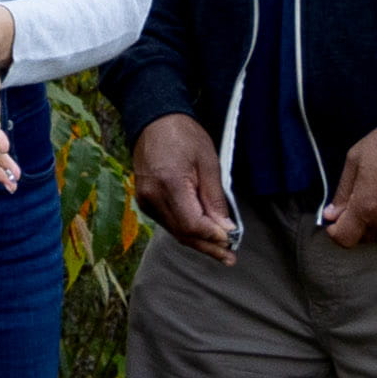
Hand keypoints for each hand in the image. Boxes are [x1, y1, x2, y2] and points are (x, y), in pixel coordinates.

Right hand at [127, 111, 240, 258]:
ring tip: (221, 250)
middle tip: (230, 257)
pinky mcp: (144, 201)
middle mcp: (152, 197)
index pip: (191, 224)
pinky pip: (168, 222)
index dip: (212, 236)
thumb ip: (215, 198)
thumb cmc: (184, 135)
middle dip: (208, 247)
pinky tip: (202, 234)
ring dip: (198, 241)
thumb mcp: (208, 162)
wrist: (154, 120)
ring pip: (175, 231)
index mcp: (169, 184)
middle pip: (182, 233)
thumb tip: (225, 228)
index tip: (231, 240)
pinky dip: (186, 230)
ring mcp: (145, 200)